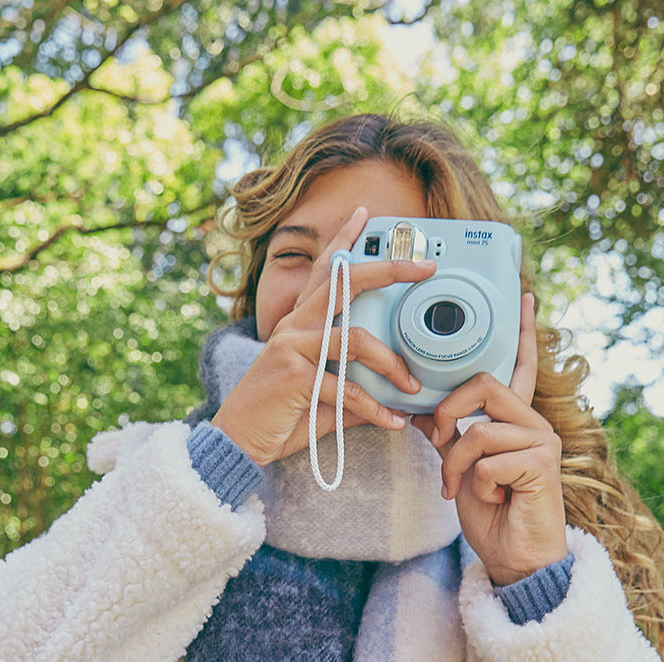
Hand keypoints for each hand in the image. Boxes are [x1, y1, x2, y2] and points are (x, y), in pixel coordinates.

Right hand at [211, 205, 435, 466]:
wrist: (237, 444)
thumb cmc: (279, 418)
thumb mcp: (323, 400)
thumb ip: (355, 392)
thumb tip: (392, 401)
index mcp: (298, 323)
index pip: (323, 272)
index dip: (343, 240)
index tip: (365, 215)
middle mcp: (294, 326)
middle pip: (344, 281)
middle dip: (388, 269)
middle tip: (425, 268)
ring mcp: (292, 347)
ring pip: (355, 338)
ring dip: (391, 364)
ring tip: (411, 386)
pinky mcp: (295, 376)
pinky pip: (348, 390)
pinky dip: (376, 410)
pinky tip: (394, 422)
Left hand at [409, 294, 566, 586]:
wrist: (515, 560)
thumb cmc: (492, 516)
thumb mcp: (461, 469)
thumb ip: (449, 436)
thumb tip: (419, 412)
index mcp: (518, 420)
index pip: (520, 367)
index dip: (522, 333)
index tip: (522, 296)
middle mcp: (535, 424)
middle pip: (485, 385)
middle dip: (448, 412)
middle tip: (437, 441)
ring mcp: (543, 443)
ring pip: (478, 430)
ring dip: (455, 464)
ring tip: (460, 489)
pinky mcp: (543, 466)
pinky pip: (488, 460)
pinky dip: (476, 485)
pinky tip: (493, 500)